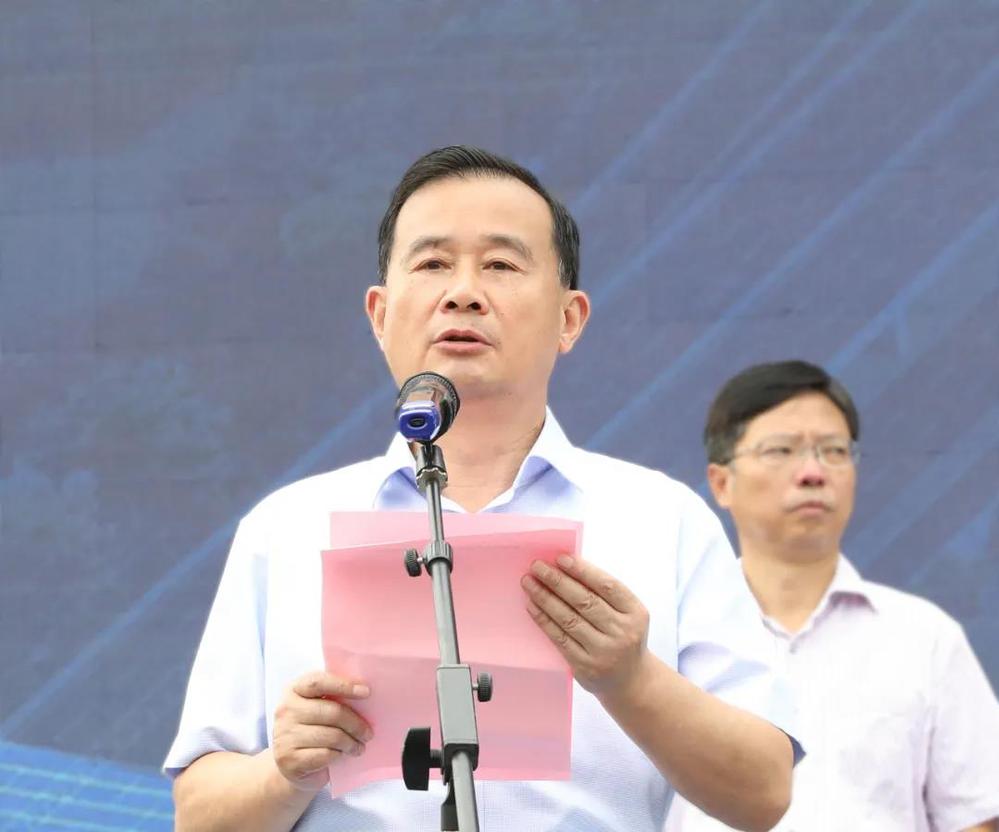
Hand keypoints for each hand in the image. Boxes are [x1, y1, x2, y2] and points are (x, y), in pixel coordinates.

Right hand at [272, 671, 372, 791]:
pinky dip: (340, 755)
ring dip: (351, 742)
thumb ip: (333, 697)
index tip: (366, 692)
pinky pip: (325, 754)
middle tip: (368, 733)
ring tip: (359, 746)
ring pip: (332, 736)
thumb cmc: (309, 729)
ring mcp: (285, 736)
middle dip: (355, 723)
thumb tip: (364, 693)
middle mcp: (286, 710)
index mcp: (293, 690)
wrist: (287, 764)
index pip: (318, 682)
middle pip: (331, 712)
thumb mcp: (316, 706)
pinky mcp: (291, 759)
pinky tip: (343, 755)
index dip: (343, 685)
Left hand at [522, 556, 649, 697]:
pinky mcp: (585, 666)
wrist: (630, 681)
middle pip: (585, 601)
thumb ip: (605, 594)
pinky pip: (560, 638)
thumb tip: (568, 567)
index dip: (583, 570)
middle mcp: (622, 632)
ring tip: (529, 582)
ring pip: (569, 619)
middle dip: (557, 581)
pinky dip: (544, 620)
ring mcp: (603, 651)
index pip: (607, 586)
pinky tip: (532, 606)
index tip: (560, 558)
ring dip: (545, 598)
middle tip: (537, 566)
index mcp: (635, 613)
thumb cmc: (623, 637)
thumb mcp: (627, 614)